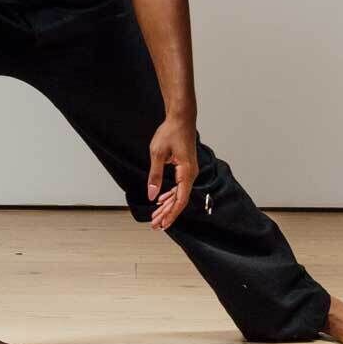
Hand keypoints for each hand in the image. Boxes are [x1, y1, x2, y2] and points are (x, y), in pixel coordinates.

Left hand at [145, 114, 198, 229]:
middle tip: (155, 225)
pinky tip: (161, 200)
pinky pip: (179, 186)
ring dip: (168, 205)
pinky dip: (170, 195)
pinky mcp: (186, 168)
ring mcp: (189, 171)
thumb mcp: (157, 154)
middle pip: (180, 200)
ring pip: (179, 194)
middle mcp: (191, 174)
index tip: (163, 224)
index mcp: (186, 172)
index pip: (180, 199)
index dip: (171, 213)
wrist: (181, 118)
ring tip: (156, 216)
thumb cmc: (170, 133)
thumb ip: (155, 176)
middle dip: (167, 213)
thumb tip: (152, 195)